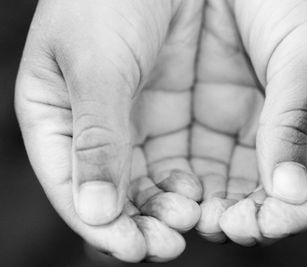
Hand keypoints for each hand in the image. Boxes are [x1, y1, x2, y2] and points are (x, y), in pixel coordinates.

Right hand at [15, 0, 202, 261]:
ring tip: (190, 220)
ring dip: (165, 208)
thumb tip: (94, 210)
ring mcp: (130, 122)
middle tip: (170, 243)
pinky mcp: (167, 115)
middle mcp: (91, 125)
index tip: (134, 249)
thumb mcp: (97, 65)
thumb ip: (96, 137)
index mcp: (54, 112)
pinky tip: (200, 195)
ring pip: (143, 183)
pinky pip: (173, 162)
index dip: (99, 223)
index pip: (70, 182)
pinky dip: (184, 184)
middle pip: (109, 191)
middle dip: (137, 223)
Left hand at [192, 0, 306, 244]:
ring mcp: (245, 121)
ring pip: (231, 180)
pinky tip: (175, 189)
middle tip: (219, 225)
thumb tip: (291, 194)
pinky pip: (198, 156)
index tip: (257, 226)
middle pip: (269, 189)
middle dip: (246, 214)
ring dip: (213, 204)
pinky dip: (188, 179)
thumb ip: (296, 121)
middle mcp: (286, 127)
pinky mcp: (206, 110)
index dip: (288, 211)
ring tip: (192, 215)